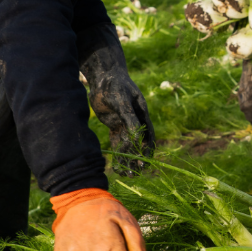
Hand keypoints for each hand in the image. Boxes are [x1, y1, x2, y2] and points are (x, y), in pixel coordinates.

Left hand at [80, 33, 155, 174]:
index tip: (144, 163)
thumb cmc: (114, 85)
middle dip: (137, 159)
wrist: (103, 76)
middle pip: (139, 143)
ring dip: (128, 159)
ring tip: (126, 174)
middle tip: (135, 174)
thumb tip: (137, 139)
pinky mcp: (115, 124)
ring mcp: (125, 123)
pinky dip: (118, 152)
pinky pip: (118, 141)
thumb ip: (129, 119)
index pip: (148, 136)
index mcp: (142, 114)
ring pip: (128, 144)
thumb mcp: (121, 101)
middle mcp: (136, 120)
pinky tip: (116, 165)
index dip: (147, 151)